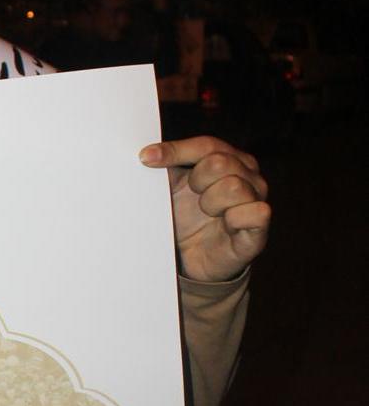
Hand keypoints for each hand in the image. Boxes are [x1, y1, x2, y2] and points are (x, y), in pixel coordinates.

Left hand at [138, 136, 269, 281]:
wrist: (192, 259)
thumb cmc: (186, 218)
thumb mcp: (172, 188)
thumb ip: (166, 165)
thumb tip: (147, 151)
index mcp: (230, 158)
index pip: (206, 145)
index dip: (176, 151)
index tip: (145, 158)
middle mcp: (249, 175)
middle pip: (219, 162)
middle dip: (197, 181)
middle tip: (194, 198)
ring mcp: (257, 201)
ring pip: (232, 186)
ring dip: (211, 203)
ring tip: (208, 214)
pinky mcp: (260, 229)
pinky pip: (255, 212)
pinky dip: (233, 219)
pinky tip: (225, 226)